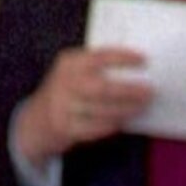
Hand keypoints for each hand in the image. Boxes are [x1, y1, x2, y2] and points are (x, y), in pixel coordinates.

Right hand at [14, 47, 153, 166]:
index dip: (123, 58)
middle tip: (150, 91)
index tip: (144, 60)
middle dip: (129, 91)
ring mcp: (63, 107)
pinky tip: (123, 122)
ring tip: (141, 107)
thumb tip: (135, 71)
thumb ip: (95, 68)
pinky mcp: (65, 128)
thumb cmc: (65, 93)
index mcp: (68, 63)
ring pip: (101, 110)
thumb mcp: (72, 73)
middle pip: (103, 88)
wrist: (35, 122)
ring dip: (125, 109)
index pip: (99, 56)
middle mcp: (64, 83)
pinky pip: (95, 128)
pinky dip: (112, 125)